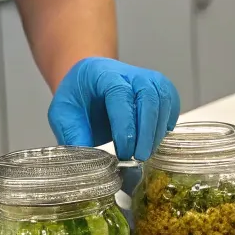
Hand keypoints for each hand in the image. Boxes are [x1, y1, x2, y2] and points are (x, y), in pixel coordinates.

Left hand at [48, 58, 179, 160]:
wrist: (88, 84)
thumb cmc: (77, 98)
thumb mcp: (62, 114)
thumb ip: (73, 134)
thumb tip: (89, 162)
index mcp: (103, 73)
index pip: (120, 94)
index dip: (125, 124)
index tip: (124, 151)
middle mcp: (130, 73)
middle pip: (148, 96)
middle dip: (146, 131)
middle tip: (139, 158)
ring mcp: (149, 79)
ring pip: (164, 100)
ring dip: (156, 132)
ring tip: (144, 155)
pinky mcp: (161, 90)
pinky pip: (171, 105)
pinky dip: (165, 125)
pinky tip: (153, 142)